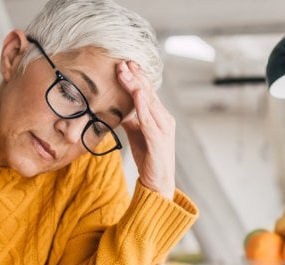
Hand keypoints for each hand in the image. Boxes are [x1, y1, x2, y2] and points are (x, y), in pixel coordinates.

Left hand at [117, 61, 175, 198]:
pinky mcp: (159, 140)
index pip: (148, 92)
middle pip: (148, 92)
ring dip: (136, 86)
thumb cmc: (148, 158)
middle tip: (123, 61)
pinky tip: (136, 94)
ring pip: (148, 102)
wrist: (158, 183)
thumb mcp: (137, 134)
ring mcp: (164, 129)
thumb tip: (119, 109)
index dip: (137, 77)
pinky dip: (142, 106)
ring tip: (125, 72)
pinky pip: (149, 120)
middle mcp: (165, 119)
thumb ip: (131, 120)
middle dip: (135, 76)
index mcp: (160, 116)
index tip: (125, 63)